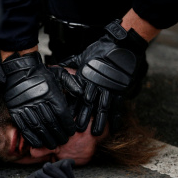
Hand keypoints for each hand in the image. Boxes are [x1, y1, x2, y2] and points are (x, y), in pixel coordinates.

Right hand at [2, 51, 82, 148]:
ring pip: (39, 127)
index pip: (62, 114)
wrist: (19, 69)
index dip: (67, 125)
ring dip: (47, 139)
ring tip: (53, 145)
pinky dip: (32, 137)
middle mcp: (39, 101)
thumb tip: (82, 93)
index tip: (71, 132)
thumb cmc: (41, 73)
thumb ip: (72, 84)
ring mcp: (26, 106)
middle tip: (63, 141)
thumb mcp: (59, 74)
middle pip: (51, 123)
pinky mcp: (15, 111)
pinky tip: (38, 143)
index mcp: (51, 93)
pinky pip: (24, 127)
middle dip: (59, 135)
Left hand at [60, 19, 148, 134]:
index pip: (77, 94)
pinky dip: (116, 117)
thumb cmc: (101, 49)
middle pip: (89, 103)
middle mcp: (96, 84)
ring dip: (99, 121)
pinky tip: (114, 128)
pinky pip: (118, 106)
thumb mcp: (82, 56)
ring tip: (95, 133)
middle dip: (84, 117)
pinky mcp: (120, 89)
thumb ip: (70, 64)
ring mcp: (109, 87)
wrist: (121, 44)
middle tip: (78, 130)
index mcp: (86, 77)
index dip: (72, 106)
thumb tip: (56, 66)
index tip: (65, 117)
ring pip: (103, 107)